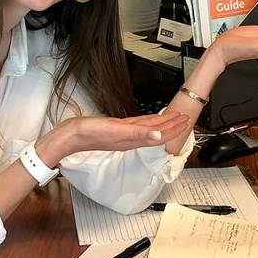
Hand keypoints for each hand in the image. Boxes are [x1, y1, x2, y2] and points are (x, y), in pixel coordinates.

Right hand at [70, 111, 192, 152]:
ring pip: (149, 128)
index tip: (186, 122)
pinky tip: (149, 120)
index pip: (160, 136)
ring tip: (172, 117)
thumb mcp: (118, 130)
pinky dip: (147, 122)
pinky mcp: (117, 128)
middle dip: (172, 125)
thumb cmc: (91, 134)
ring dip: (162, 123)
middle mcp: (132, 138)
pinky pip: (138, 125)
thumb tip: (160, 136)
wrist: (71, 135)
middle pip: (158, 132)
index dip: (174, 129)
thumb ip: (139, 133)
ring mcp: (125, 134)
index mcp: (134, 139)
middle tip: (185, 118)